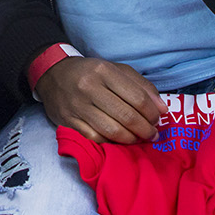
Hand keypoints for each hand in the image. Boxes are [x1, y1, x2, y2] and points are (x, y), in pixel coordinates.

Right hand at [36, 56, 165, 143]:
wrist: (53, 75)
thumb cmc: (90, 73)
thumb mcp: (116, 70)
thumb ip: (142, 86)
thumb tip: (162, 109)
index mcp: (103, 70)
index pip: (138, 98)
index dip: (152, 113)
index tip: (157, 119)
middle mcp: (89, 87)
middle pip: (127, 116)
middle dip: (145, 129)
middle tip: (152, 133)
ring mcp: (77, 106)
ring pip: (113, 131)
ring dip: (131, 139)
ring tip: (138, 138)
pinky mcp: (68, 122)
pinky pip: (96, 139)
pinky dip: (112, 144)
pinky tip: (119, 141)